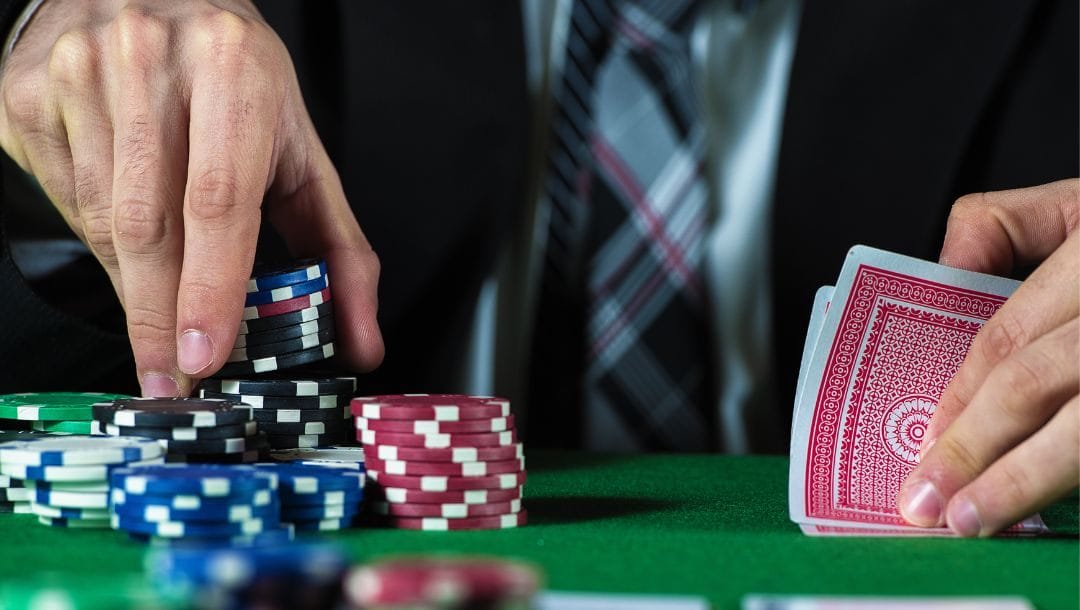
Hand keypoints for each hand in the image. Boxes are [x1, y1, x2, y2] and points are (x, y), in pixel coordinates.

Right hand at [0, 0, 383, 395]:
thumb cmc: (236, 82)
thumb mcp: (301, 152)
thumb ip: (339, 248)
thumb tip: (362, 341)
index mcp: (233, 69)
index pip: (218, 200)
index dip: (208, 289)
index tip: (203, 356)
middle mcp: (149, 60)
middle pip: (148, 223)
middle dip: (159, 318)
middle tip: (172, 381)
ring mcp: (78, 72)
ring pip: (99, 220)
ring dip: (134, 287)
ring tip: (160, 314)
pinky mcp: (28, 93)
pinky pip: (63, 200)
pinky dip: (100, 245)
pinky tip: (129, 245)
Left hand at [898, 179, 1078, 535]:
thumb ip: (1005, 229)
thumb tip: (941, 275)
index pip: (1009, 335)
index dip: (959, 396)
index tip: (923, 445)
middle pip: (1036, 385)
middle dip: (973, 448)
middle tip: (927, 502)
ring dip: (1023, 482)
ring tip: (973, 521)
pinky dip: (1076, 485)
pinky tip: (1047, 511)